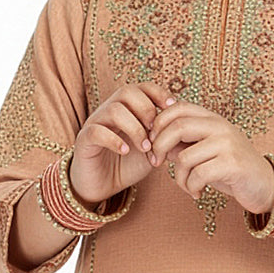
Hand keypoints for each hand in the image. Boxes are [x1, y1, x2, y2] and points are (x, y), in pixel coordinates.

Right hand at [70, 83, 178, 205]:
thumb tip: (188, 132)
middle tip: (157, 132)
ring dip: (134, 128)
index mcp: (128, 108)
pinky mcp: (85, 140)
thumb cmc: (128, 164)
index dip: (158, 93)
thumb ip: (165, 139)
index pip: (142, 87)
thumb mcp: (152, 150)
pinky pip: (96, 131)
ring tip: (144, 147)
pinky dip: (114, 140)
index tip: (172, 108)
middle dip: (147, 110)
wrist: (103, 185)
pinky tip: (125, 151)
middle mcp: (110, 110)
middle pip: (127, 92)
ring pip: (113, 110)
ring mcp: (96, 123)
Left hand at [147, 100, 273, 214]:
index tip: (152, 144)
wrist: (265, 185)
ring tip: (188, 186)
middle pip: (177, 127)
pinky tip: (198, 193)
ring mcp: (227, 144)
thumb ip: (183, 144)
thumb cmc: (230, 168)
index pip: (178, 108)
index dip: (158, 124)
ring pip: (184, 157)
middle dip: (159, 147)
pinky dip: (191, 188)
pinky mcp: (232, 164)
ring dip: (178, 177)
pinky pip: (197, 175)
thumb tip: (154, 142)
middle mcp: (221, 126)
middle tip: (157, 163)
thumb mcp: (205, 152)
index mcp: (213, 119)